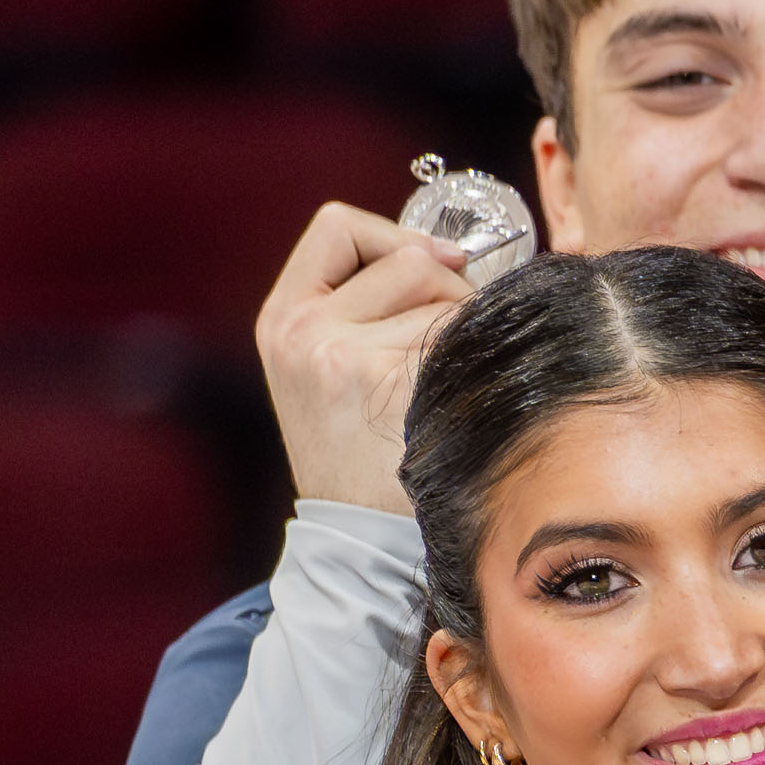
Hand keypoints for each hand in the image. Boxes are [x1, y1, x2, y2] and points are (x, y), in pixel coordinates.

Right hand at [255, 203, 484, 511]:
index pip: (337, 227)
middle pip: (411, 259)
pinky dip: (480, 366)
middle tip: (449, 343)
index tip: (435, 261)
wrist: (359, 537)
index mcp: (283, 318)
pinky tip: (461, 405)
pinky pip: (466, 346)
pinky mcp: (395, 387)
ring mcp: (347, 357)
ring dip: (469, 333)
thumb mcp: (326, 368)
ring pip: (449, 302)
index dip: (395, 234)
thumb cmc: (359, 454)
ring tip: (447, 385)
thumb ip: (363, 305)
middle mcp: (306, 330)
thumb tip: (451, 252)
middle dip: (450, 290)